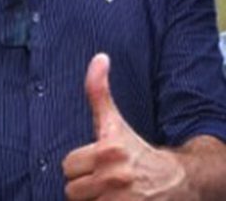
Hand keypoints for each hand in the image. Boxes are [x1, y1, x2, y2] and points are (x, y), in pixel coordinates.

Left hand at [62, 53, 192, 199]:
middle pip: (72, 189)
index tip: (97, 163)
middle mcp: (114, 177)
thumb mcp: (114, 122)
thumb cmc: (138, 150)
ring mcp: (120, 200)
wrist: (178, 180)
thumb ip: (99, 92)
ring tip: (111, 192)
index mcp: (107, 151)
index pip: (67, 166)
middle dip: (85, 186)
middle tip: (104, 180)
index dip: (80, 166)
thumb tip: (99, 58)